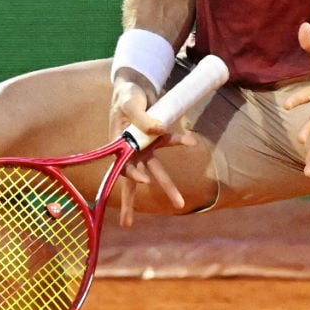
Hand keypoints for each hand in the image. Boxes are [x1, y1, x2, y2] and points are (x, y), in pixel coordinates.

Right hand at [109, 71, 195, 227]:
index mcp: (118, 145)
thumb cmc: (126, 96)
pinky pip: (169, 142)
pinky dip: (180, 141)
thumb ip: (142, 118)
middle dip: (133, 202)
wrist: (135, 85)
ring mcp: (145, 147)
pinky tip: (191, 141)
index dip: (132, 174)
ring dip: (167, 187)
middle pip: (136, 179)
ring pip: (156, 171)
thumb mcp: (131, 103)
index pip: (123, 167)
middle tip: (129, 224)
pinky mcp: (157, 139)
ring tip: (180, 205)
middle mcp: (131, 151)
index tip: (144, 180)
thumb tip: (159, 131)